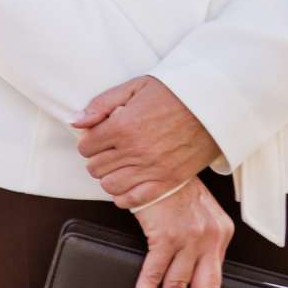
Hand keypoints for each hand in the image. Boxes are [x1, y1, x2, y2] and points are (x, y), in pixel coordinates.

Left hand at [74, 76, 221, 208]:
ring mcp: (152, 169)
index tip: (97, 138)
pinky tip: (126, 186)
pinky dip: (125, 197)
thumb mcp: (134, 87)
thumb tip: (76, 121)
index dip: (88, 142)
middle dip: (96, 159)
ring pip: (111, 186)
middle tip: (106, 151)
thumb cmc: (173, 92)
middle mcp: (135, 151)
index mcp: (123, 126)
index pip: (86, 147)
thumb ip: (101, 104)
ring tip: (116, 167)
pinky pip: (135, 200)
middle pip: (96, 168)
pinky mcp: (169, 181)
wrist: (212, 105)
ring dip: (108, 177)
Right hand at [128, 178, 232, 287]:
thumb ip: (200, 237)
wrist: (158, 158)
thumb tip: (192, 265)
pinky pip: (153, 274)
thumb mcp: (198, 209)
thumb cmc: (174, 183)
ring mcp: (189, 238)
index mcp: (221, 235)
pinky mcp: (165, 235)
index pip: (215, 281)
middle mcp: (210, 239)